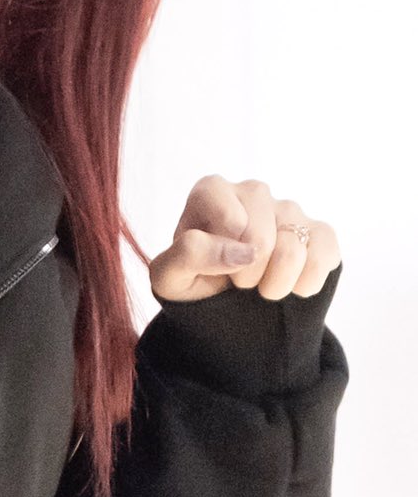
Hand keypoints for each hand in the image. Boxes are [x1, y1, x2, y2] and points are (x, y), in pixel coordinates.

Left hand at [150, 175, 341, 303]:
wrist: (226, 305)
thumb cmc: (193, 282)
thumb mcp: (170, 276)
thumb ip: (189, 254)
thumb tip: (242, 251)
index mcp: (212, 191)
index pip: (230, 220)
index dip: (224, 257)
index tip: (216, 268)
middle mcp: (253, 192)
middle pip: (262, 239)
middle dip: (248, 275)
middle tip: (239, 282)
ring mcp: (289, 209)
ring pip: (293, 249)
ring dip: (276, 284)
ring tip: (262, 285)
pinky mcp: (320, 232)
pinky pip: (325, 254)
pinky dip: (306, 284)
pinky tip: (290, 286)